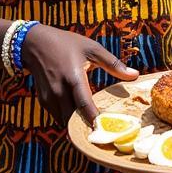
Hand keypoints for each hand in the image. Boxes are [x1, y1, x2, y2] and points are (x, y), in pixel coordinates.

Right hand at [21, 24, 138, 126]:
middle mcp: (59, 90)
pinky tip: (79, 113)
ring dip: (77, 122)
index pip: (84, 105)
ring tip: (92, 122)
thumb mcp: (92, 49)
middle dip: (87, 125)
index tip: (107, 128)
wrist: (35, 43)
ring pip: (65, 120)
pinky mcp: (43, 101)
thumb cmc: (66, 43)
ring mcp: (49, 97)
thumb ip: (113, 64)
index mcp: (73, 77)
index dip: (95, 119)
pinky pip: (57, 116)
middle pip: (74, 118)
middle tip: (104, 129)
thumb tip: (135, 75)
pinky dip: (68, 117)